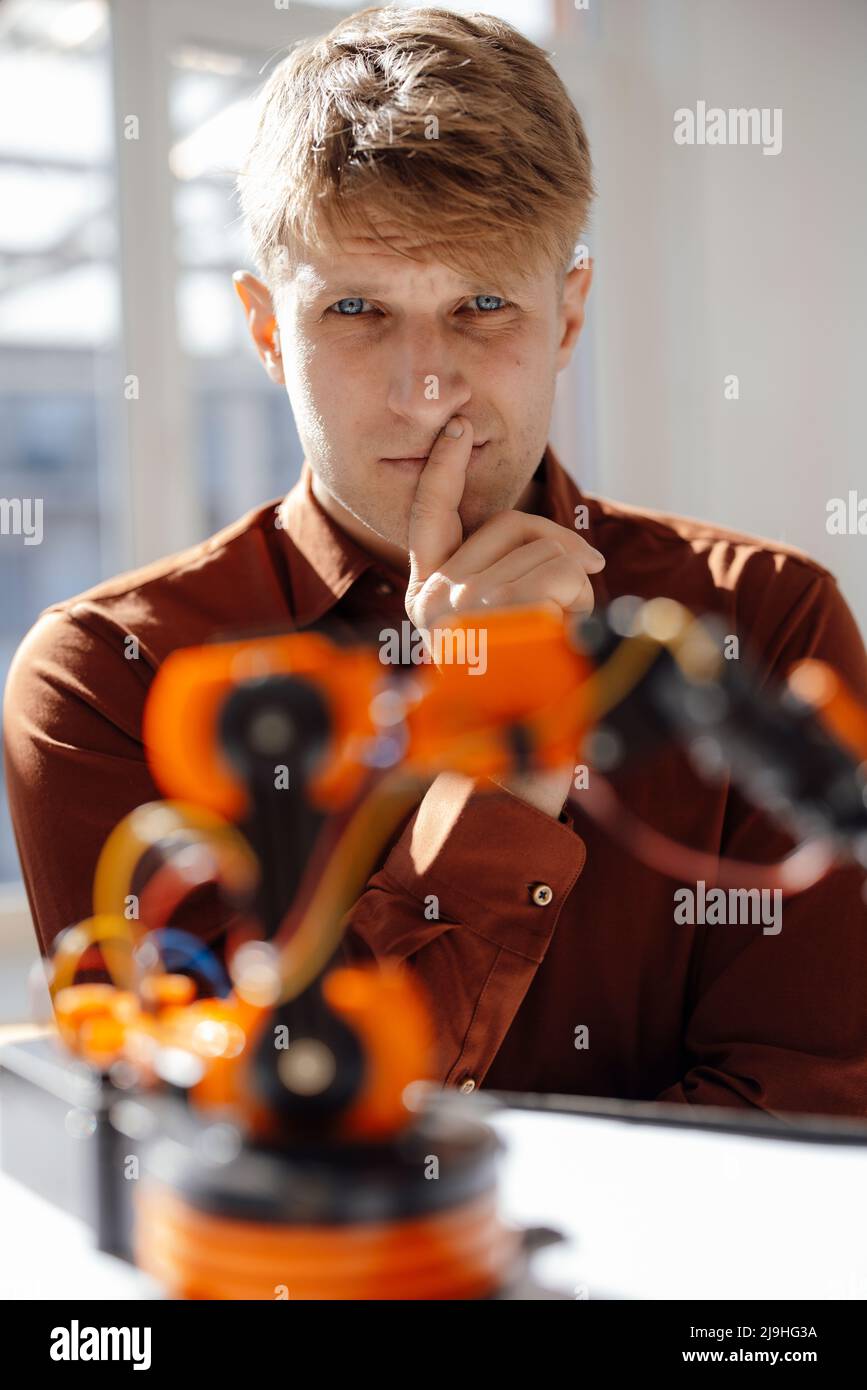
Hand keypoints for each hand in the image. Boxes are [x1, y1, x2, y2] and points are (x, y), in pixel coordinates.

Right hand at [405, 416, 604, 818]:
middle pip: (513, 525)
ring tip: (564, 631)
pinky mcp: (496, 617)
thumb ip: (503, 585)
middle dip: (561, 550)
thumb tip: (556, 550)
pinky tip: (566, 633)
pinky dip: (581, 598)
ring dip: (575, 585)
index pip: (430, 514)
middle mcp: (433, 596)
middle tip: (580, 584)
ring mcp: (461, 606)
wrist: (506, 780)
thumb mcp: (502, 634)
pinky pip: (559, 576)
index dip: (446, 467)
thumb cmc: (515, 709)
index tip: (459, 426)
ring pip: (545, 551)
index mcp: (428, 596)